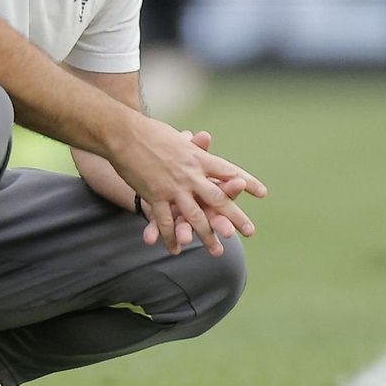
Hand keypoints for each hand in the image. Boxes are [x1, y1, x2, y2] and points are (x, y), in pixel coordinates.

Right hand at [117, 119, 266, 256]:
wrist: (123, 134)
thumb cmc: (150, 133)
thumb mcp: (177, 138)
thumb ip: (193, 145)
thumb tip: (205, 138)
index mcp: (198, 158)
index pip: (228, 171)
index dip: (246, 183)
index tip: (262, 193)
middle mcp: (190, 174)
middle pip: (218, 199)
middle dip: (234, 218)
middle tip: (250, 232)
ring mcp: (173, 187)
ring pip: (194, 217)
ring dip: (207, 236)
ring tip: (218, 252)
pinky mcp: (154, 196)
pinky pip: (165, 222)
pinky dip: (171, 238)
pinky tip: (176, 250)